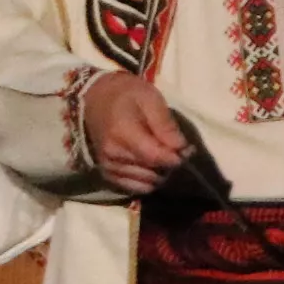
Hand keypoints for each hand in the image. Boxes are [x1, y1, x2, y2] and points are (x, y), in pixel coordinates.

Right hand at [81, 71, 191, 195]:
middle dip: (170, 165)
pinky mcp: (107, 174)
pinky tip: (152, 167)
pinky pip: (134, 188)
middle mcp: (112, 153)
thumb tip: (181, 147)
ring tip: (163, 156)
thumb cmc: (126, 95)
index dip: (176, 157)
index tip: (187, 150)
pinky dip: (148, 181)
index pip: (155, 157)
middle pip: (153, 172)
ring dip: (160, 174)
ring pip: (146, 182)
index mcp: (122, 132)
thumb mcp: (150, 98)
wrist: (95, 98)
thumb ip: (165, 124)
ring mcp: (108, 165)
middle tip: (177, 151)